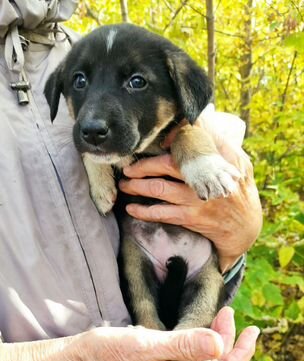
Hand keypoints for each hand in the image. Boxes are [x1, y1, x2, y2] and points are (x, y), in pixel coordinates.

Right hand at [75, 307, 258, 360]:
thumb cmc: (106, 354)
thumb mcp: (146, 346)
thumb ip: (184, 345)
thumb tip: (221, 344)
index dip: (242, 351)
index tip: (252, 329)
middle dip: (229, 342)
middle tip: (228, 313)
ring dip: (214, 342)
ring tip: (219, 318)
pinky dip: (198, 345)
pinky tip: (197, 332)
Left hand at [120, 126, 261, 272]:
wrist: (245, 229)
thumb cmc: (239, 192)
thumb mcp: (239, 164)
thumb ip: (221, 144)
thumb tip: (201, 121)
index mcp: (221, 159)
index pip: (194, 140)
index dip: (172, 137)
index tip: (158, 139)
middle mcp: (207, 177)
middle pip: (167, 164)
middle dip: (143, 165)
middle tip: (128, 167)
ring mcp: (197, 198)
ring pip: (159, 188)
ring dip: (137, 186)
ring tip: (125, 184)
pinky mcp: (191, 218)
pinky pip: (161, 213)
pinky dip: (144, 211)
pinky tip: (132, 208)